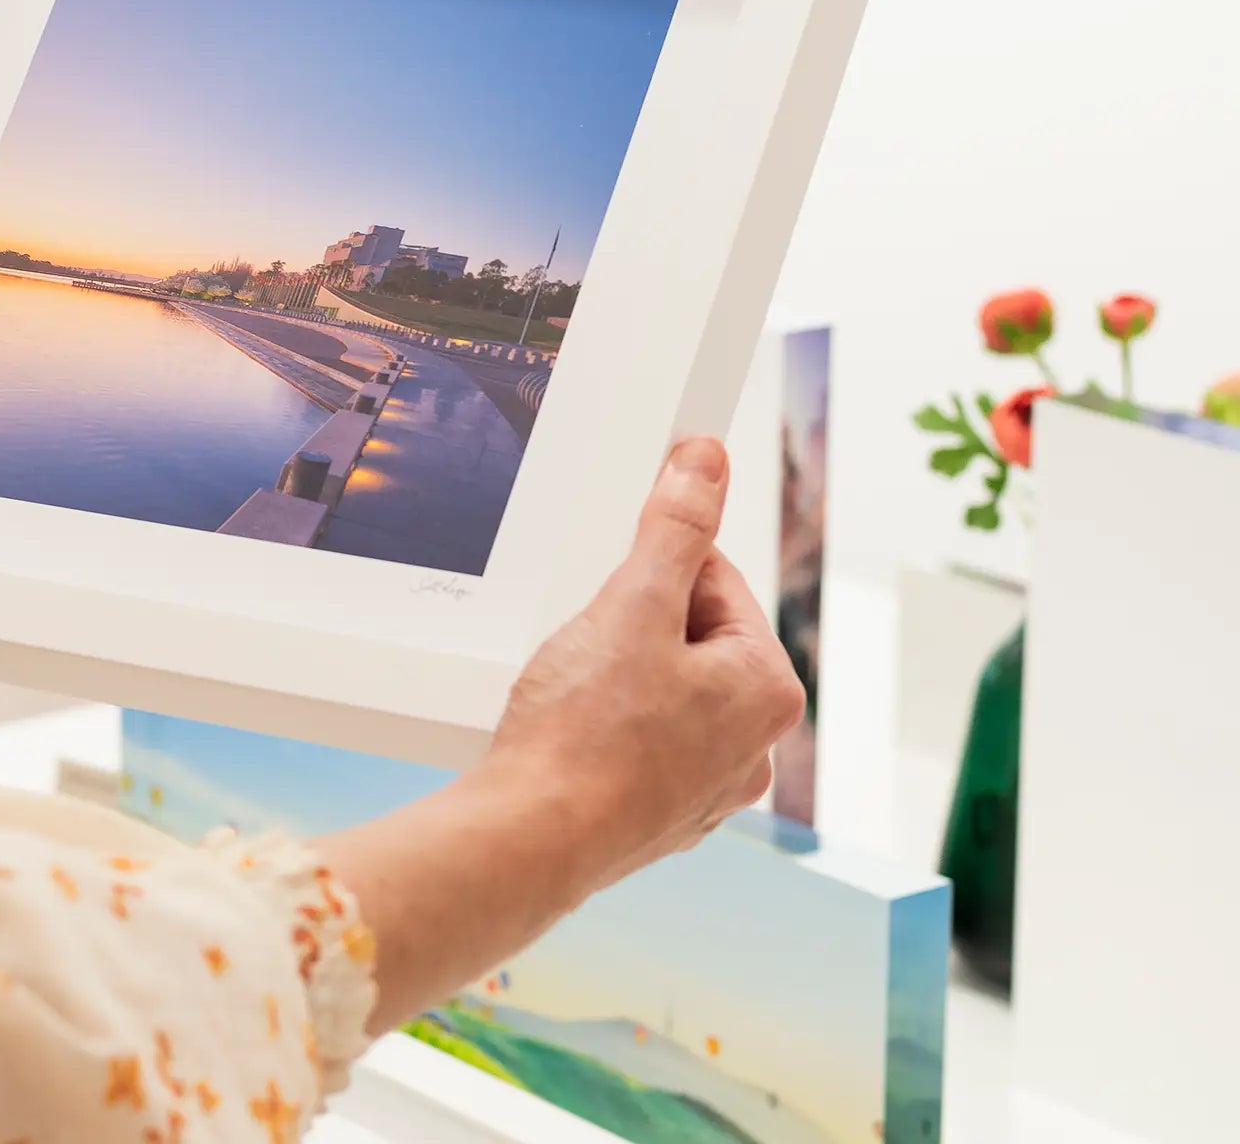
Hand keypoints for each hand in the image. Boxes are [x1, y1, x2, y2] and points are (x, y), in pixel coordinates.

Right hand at [485, 435, 804, 898]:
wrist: (530, 839)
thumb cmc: (585, 731)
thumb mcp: (632, 605)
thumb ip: (674, 528)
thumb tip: (706, 461)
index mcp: (768, 688)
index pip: (714, 580)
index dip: (650, 573)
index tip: (609, 594)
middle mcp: (756, 746)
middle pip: (689, 637)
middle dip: (632, 628)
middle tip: (585, 649)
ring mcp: (709, 790)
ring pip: (660, 691)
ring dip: (615, 678)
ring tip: (574, 697)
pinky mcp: (662, 819)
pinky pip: (636, 743)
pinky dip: (603, 731)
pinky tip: (569, 738)